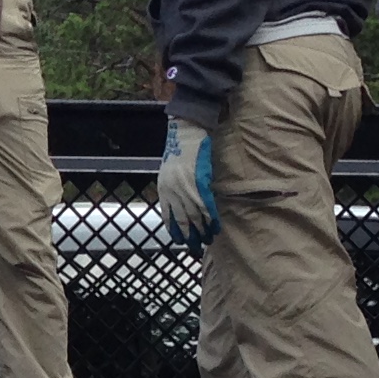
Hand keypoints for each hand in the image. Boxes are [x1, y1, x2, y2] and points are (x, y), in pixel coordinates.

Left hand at [158, 121, 218, 245]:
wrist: (186, 130)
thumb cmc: (180, 148)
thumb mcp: (169, 171)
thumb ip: (173, 187)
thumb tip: (181, 201)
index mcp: (164, 188)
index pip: (168, 215)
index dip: (175, 230)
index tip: (180, 241)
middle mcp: (173, 191)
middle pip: (182, 219)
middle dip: (189, 235)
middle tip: (195, 247)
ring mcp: (187, 188)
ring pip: (195, 216)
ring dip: (202, 230)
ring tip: (208, 240)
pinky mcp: (200, 183)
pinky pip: (206, 206)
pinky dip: (211, 218)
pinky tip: (215, 227)